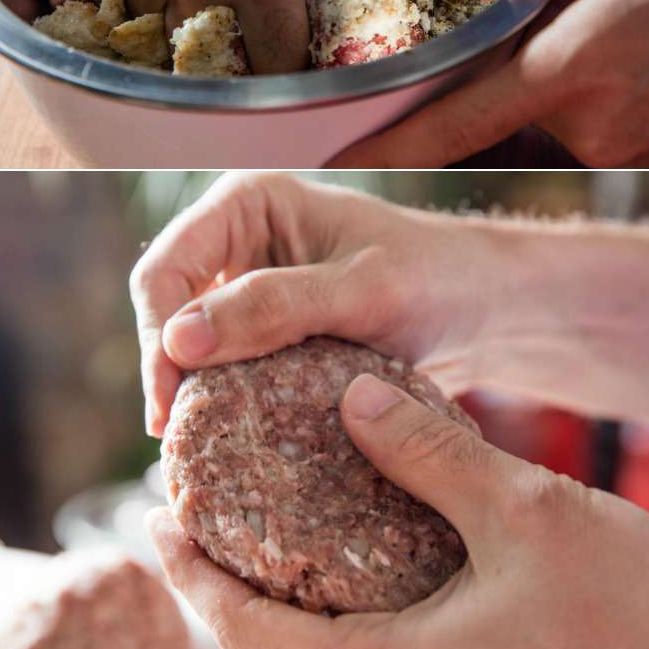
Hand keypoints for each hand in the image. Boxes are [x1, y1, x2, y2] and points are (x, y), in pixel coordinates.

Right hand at [132, 172, 648, 437]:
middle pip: (168, 307)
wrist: (490, 309)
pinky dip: (226, 398)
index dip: (158, 337)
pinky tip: (229, 440)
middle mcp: (243, 235)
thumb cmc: (439, 280)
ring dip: (194, 389)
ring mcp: (255, 282)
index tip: (171, 405)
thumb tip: (182, 339)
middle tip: (178, 438)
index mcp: (251, 202)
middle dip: (169, 369)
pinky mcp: (273, 326)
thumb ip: (275, 308)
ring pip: (193, 341)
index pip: (166, 270)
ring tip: (197, 447)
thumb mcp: (361, 293)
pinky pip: (228, 363)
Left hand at [147, 373, 648, 648]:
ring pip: (334, 637)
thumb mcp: (522, 514)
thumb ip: (429, 453)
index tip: (159, 509)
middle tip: (216, 490)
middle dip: (236, 566)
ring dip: (299, 571)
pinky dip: (359, 581)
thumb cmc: (626, 620)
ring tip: (285, 495)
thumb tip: (348, 395)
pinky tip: (385, 525)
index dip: (192, 569)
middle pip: (279, 638)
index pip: (245, 629)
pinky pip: (386, 636)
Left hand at [329, 0, 648, 167]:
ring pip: (545, 123)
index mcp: (572, 66)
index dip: (392, 146)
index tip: (336, 163)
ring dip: (551, 87)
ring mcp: (618, 152)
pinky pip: (585, 136)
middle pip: (500, 114)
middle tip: (552, 24)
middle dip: (500, 76)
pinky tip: (627, 66)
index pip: (459, 120)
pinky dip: (587, 104)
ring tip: (608, 40)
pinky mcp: (640, 163)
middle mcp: (590, 124)